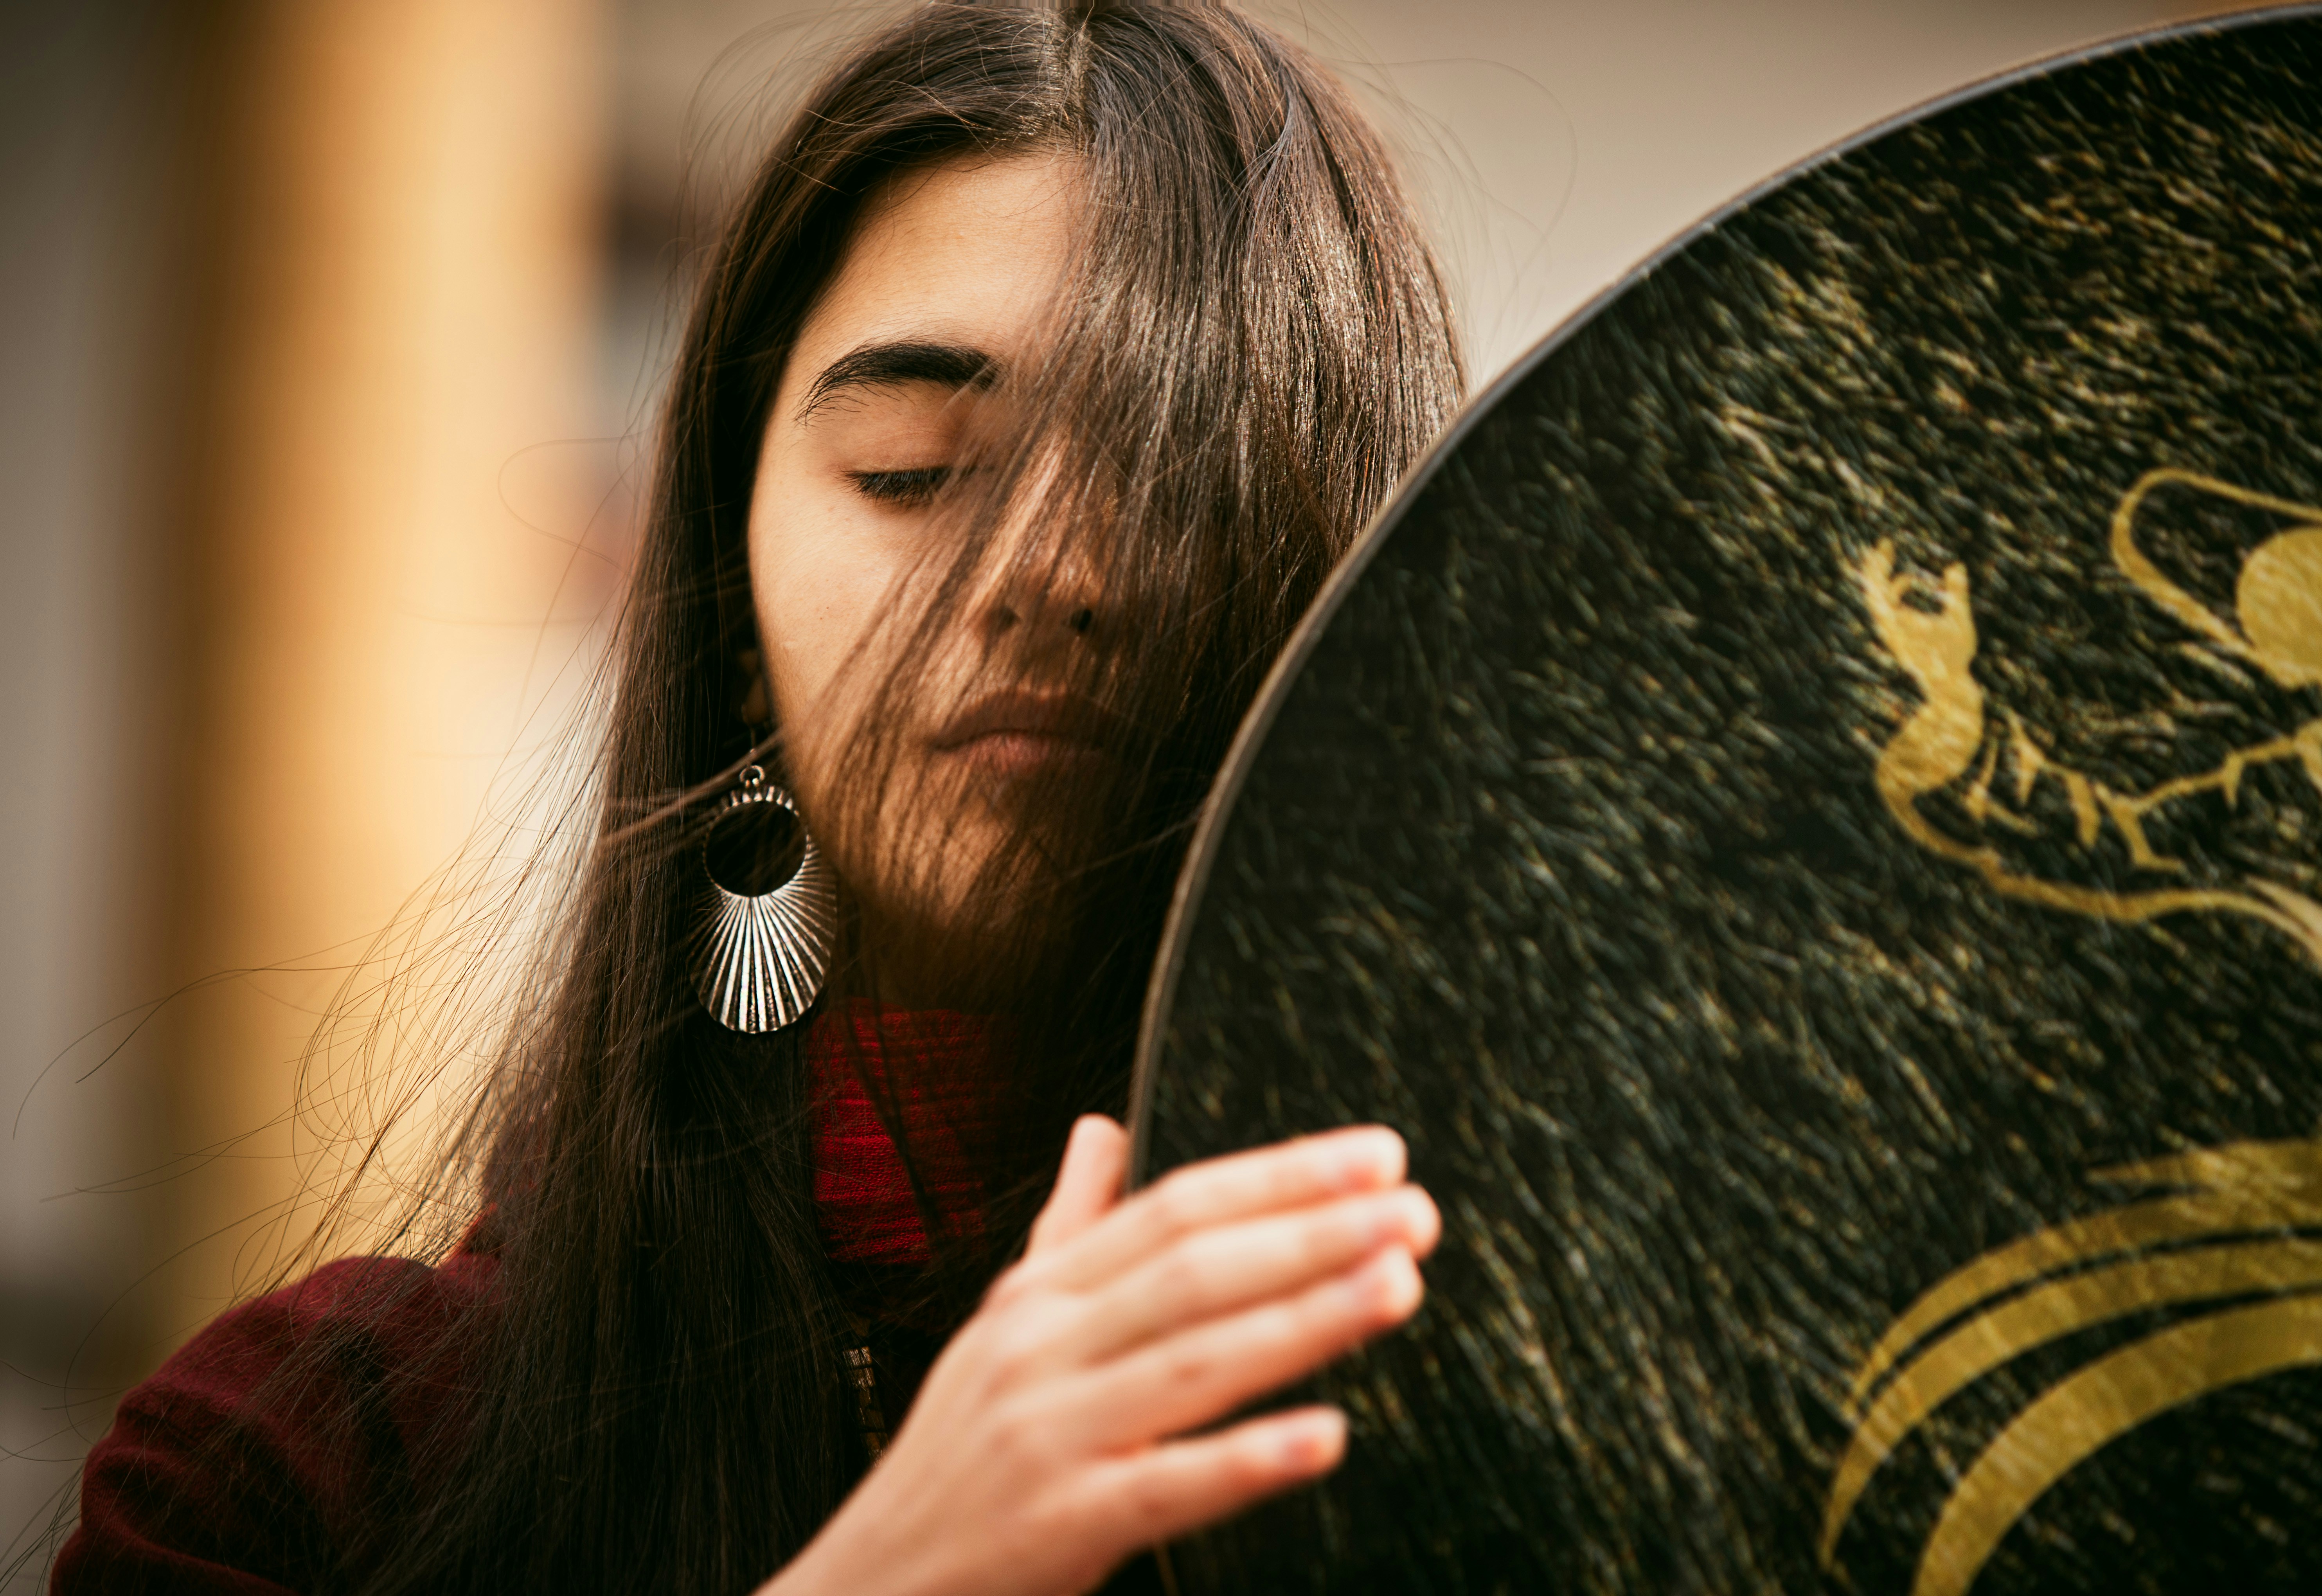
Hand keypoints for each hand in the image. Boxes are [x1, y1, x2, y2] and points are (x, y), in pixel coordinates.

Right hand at [767, 1117, 1439, 1595]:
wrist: (871, 1586)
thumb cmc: (958, 1455)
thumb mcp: (1001, 1325)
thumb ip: (1067, 1228)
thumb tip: (1102, 1129)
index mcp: (1037, 1297)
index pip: (1172, 1210)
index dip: (1278, 1177)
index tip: (1374, 1155)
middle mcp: (1041, 1350)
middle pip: (1193, 1271)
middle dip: (1313, 1232)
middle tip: (1412, 1209)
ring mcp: (1050, 1434)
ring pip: (1195, 1362)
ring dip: (1306, 1319)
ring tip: (1398, 1283)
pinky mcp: (1063, 1523)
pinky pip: (1169, 1485)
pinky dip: (1250, 1459)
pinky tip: (1328, 1436)